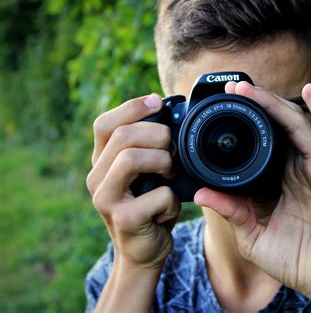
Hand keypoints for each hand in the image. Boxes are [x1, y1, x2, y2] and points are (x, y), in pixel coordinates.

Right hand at [86, 94, 180, 269]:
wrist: (143, 251)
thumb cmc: (150, 207)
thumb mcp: (146, 174)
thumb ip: (148, 148)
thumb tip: (170, 114)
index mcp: (102, 162)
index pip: (104, 124)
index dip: (132, 107)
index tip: (158, 101)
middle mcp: (96, 178)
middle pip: (122, 136)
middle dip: (157, 135)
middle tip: (172, 149)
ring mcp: (105, 199)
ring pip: (131, 158)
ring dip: (162, 161)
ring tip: (170, 174)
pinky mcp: (124, 219)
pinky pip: (157, 195)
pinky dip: (171, 199)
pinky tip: (168, 209)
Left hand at [194, 82, 310, 309]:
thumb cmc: (292, 259)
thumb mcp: (251, 234)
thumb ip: (231, 211)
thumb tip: (202, 193)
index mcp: (282, 179)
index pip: (267, 139)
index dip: (250, 119)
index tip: (225, 105)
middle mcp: (301, 169)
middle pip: (281, 124)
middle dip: (259, 103)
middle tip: (234, 87)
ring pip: (300, 124)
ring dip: (277, 103)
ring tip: (250, 88)